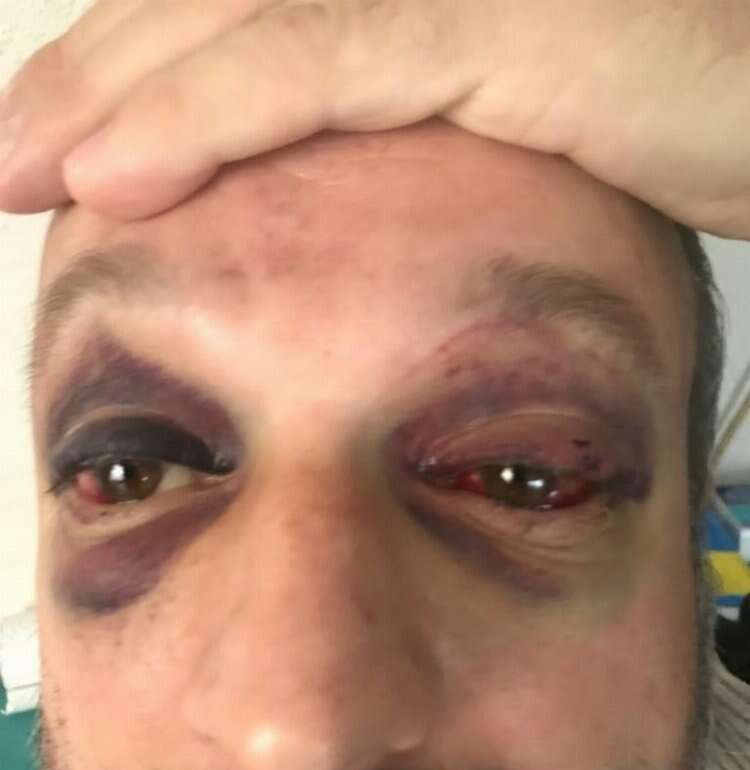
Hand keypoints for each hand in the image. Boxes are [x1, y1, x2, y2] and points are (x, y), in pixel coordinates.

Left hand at [1, 0, 748, 237]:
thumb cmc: (667, 112)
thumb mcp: (498, 117)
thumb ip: (403, 115)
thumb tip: (329, 177)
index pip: (239, 11)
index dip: (138, 68)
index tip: (65, 145)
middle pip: (206, 1)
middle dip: (91, 78)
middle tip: (6, 155)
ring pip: (235, 27)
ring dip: (107, 102)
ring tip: (19, 172)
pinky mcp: (495, 22)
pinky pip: (313, 69)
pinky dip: (201, 121)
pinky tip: (110, 178)